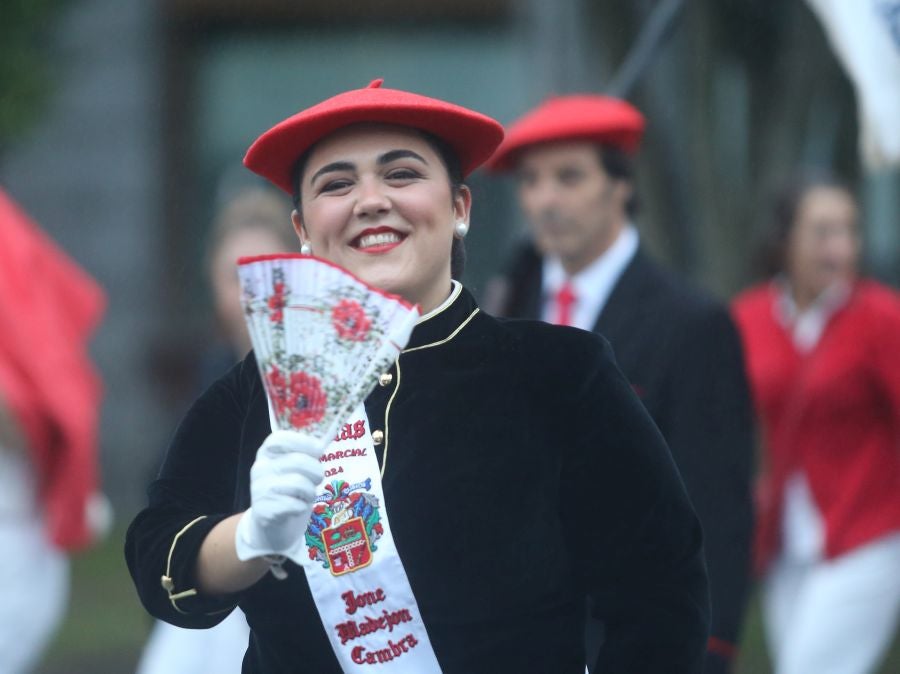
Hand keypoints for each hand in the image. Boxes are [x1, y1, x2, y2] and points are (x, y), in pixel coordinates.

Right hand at [235, 430, 325, 564]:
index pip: (280, 439)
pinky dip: (302, 508)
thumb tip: (321, 445)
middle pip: (298, 461)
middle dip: (316, 471)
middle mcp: (260, 468)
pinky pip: (295, 505)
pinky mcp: (263, 511)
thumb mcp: (295, 468)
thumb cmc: (289, 490)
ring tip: (307, 495)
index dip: (303, 442)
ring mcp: (259, 489)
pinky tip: (296, 508)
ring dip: (311, 492)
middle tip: (317, 479)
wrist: (272, 524)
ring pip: (299, 484)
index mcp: (267, 453)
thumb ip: (306, 455)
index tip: (318, 450)